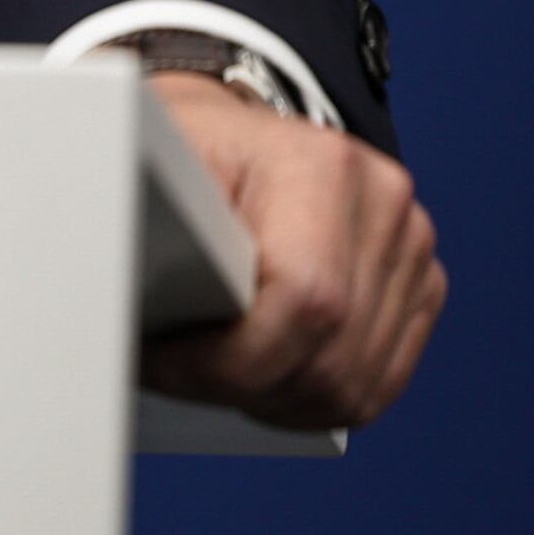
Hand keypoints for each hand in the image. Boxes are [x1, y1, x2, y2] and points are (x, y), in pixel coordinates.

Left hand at [140, 73, 444, 430]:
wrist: (230, 134)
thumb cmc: (185, 148)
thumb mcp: (149, 161)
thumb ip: (142, 210)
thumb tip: (113, 273)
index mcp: (320, 165)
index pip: (304, 301)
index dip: (229, 357)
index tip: (163, 362)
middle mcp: (382, 200)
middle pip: (331, 358)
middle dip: (243, 387)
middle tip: (174, 374)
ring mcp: (410, 242)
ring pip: (355, 385)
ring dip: (277, 400)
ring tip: (212, 374)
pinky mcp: (420, 282)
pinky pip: (378, 383)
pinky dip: (316, 400)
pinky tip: (264, 379)